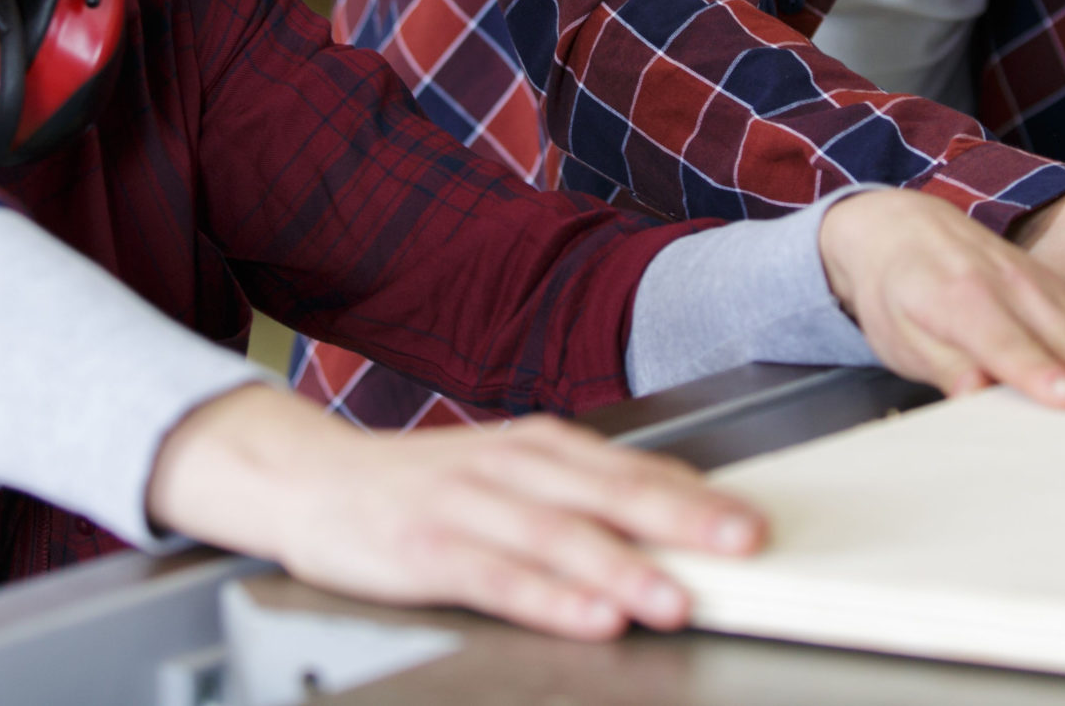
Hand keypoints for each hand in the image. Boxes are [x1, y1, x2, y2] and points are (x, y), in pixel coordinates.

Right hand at [146, 385, 759, 640]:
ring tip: (673, 598)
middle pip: (607, 494)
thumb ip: (579, 492)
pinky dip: (546, 599)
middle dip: (679, 520)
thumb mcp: (508, 471)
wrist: (310, 479)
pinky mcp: (425, 550)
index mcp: (538, 446)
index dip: (694, 495)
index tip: (754, 523)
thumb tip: (673, 515)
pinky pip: (496, 577)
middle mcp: (509, 467)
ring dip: (620, 567)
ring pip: (556, 537)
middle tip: (741, 545)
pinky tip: (587, 618)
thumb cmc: (423, 484)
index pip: (630, 468)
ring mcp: (465, 506)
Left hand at [817, 189, 1064, 408]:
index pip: (1002, 339)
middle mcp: (1008, 285)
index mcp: (958, 296)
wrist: (901, 224)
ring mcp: (1040, 284)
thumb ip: (942, 361)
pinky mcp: (1061, 290)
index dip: (1036, 369)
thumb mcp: (901, 329)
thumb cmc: (898, 288)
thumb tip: (972, 393)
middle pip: (1063, 332)